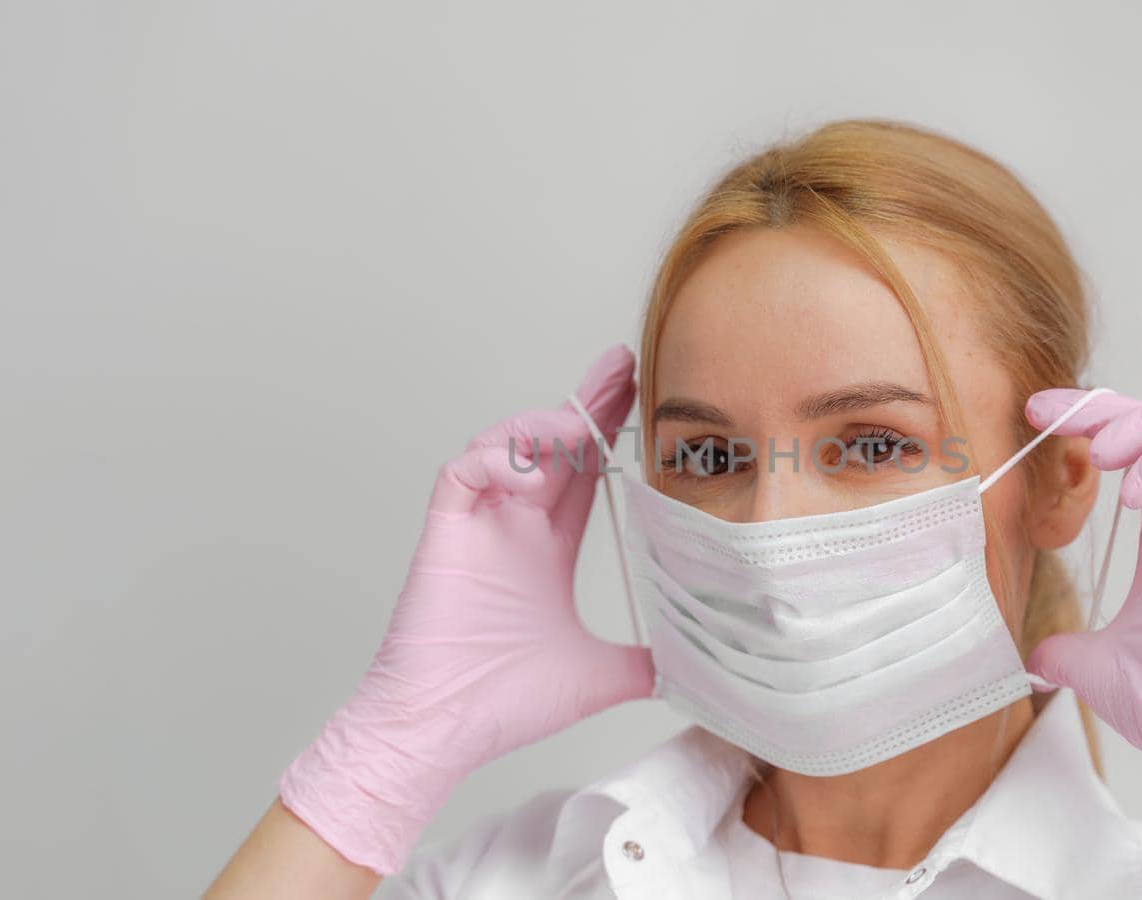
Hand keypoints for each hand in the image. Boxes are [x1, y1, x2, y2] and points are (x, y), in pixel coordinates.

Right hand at [278, 344, 654, 874]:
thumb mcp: (598, 677)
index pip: (583, 475)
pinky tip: (528, 473)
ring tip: (580, 424)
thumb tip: (701, 667)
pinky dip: (495, 460)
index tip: (643, 396)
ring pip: (504, 445)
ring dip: (544, 428)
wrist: (440, 731)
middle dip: (588, 402)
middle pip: (552, 445)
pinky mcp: (445, 532)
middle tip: (625, 363)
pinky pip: (464, 471)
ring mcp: (478, 526)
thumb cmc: (501, 705)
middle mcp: (512, 527)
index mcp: (546, 548)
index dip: (610, 434)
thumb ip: (645, 663)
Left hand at [1022, 389, 1141, 850]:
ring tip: (1101, 455)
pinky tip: (1132, 494)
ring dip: (1137, 420)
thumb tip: (1034, 659)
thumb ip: (1063, 650)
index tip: (1037, 423)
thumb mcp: (1090, 665)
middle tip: (1045, 412)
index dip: (1091, 429)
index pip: (1138, 458)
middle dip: (1103, 407)